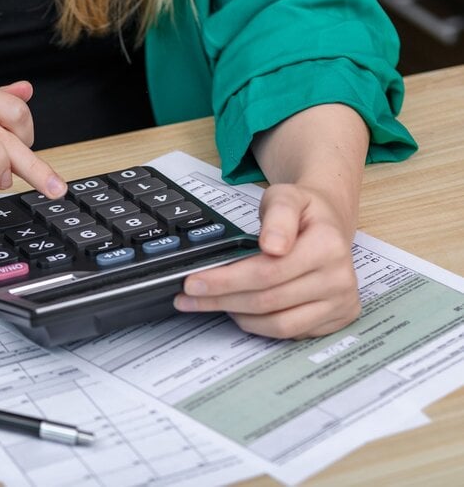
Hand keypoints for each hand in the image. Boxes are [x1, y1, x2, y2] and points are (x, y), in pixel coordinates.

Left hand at [174, 183, 360, 338]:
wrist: (330, 222)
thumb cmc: (304, 211)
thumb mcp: (286, 197)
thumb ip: (278, 215)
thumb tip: (273, 246)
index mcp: (328, 246)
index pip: (267, 272)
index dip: (226, 280)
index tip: (194, 281)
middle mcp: (339, 279)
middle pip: (267, 300)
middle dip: (220, 299)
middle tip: (189, 296)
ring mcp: (340, 302)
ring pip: (277, 324)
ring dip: (236, 315)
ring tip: (210, 302)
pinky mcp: (335, 319)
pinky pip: (288, 332)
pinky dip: (258, 324)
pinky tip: (238, 309)